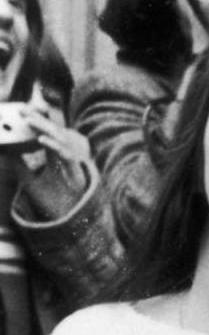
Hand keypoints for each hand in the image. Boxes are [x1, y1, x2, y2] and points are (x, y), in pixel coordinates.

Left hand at [16, 97, 92, 219]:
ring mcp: (73, 165)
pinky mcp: (76, 173)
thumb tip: (5, 151)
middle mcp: (67, 159)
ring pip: (60, 140)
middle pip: (55, 133)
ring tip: (29, 119)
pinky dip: (53, 146)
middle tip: (24, 108)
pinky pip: (65, 156)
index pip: (47, 135)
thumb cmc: (54, 205)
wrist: (70, 225)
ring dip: (45, 128)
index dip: (38, 122)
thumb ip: (20, 166)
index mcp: (57, 159)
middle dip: (40, 120)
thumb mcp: (30, 183)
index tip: (24, 110)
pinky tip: (40, 139)